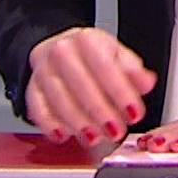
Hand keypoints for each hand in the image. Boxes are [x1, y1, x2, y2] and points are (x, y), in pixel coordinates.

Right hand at [26, 27, 157, 147]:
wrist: (57, 50)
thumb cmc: (89, 56)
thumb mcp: (115, 55)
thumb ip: (132, 70)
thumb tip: (146, 82)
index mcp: (86, 39)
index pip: (105, 66)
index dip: (121, 92)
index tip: (134, 112)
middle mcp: (61, 52)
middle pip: (80, 84)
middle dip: (100, 111)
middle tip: (116, 131)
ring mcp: (43, 71)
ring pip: (59, 99)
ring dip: (78, 122)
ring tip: (95, 137)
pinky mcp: (31, 89)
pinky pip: (38, 109)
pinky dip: (50, 124)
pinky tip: (64, 135)